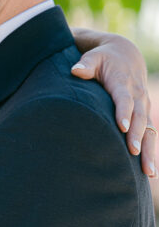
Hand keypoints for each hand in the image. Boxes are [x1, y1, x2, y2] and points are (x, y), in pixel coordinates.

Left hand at [71, 31, 155, 177]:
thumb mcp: (93, 57)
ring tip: (148, 172)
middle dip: (137, 135)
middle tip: (133, 152)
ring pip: (148, 129)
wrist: (125, 54)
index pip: (124, 98)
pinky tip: (149, 172)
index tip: (122, 127)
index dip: (124, 112)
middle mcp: (137, 95)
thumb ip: (85, 64)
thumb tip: (75, 70)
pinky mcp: (145, 114)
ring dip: (149, 150)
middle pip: (139, 117)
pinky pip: (150, 134)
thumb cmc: (103, 59)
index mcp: (123, 82)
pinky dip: (150, 151)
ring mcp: (144, 105)